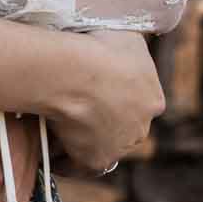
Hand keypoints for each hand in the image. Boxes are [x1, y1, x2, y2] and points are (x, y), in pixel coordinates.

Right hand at [52, 30, 162, 172]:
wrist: (76, 72)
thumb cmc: (98, 47)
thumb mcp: (127, 39)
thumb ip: (130, 55)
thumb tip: (124, 54)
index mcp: (153, 99)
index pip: (137, 101)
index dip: (115, 94)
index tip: (94, 87)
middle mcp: (142, 127)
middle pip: (122, 126)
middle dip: (103, 118)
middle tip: (74, 104)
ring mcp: (120, 147)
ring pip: (101, 144)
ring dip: (83, 137)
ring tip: (56, 124)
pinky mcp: (97, 160)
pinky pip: (78, 162)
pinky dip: (64, 158)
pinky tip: (49, 147)